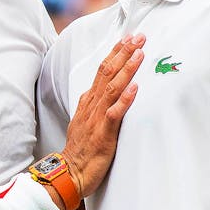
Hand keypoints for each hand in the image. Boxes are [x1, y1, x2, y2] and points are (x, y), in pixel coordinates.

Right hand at [62, 35, 144, 197]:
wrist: (69, 173)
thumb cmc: (80, 149)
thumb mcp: (85, 120)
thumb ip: (95, 104)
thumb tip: (104, 89)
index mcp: (88, 101)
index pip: (102, 70)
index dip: (116, 53)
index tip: (128, 38)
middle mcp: (92, 105)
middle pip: (107, 72)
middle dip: (124, 53)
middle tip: (139, 36)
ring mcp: (96, 118)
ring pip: (112, 88)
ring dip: (126, 69)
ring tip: (139, 54)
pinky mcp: (103, 133)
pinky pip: (114, 113)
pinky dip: (125, 99)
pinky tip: (135, 88)